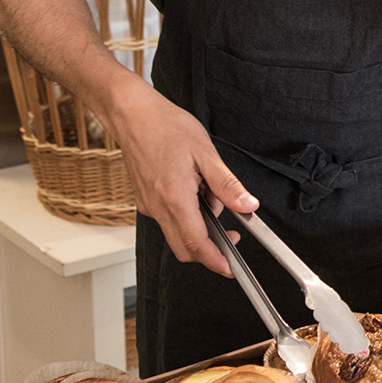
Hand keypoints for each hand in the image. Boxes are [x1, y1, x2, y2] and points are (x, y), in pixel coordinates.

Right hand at [108, 77, 257, 276]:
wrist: (133, 114)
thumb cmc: (167, 127)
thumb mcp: (206, 153)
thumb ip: (227, 185)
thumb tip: (248, 206)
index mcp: (174, 198)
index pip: (196, 244)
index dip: (215, 260)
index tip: (230, 268)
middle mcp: (157, 207)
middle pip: (184, 248)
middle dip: (209, 247)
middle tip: (231, 232)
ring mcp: (147, 205)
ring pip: (176, 232)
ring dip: (198, 224)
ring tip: (208, 190)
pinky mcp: (144, 200)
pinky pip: (168, 217)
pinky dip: (186, 213)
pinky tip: (194, 187)